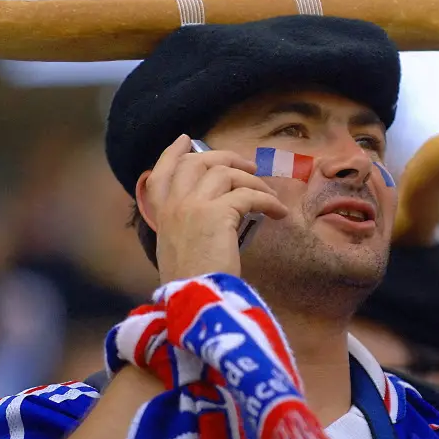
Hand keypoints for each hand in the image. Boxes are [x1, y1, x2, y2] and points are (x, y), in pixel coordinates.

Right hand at [145, 135, 288, 282]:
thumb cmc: (192, 283)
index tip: (186, 139)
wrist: (196, 299)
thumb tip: (217, 210)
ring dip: (253, 181)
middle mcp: (174, 204)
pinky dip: (268, 201)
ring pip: (226, 174)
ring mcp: (193, 205)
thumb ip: (186, 226)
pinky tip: (278, 212)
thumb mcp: (177, 250)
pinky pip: (249, 195)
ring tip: (269, 195)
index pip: (160, 173)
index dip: (173, 153)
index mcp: (161, 214)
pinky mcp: (217, 213)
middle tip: (248, 165)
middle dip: (225, 157)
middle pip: (197, 162)